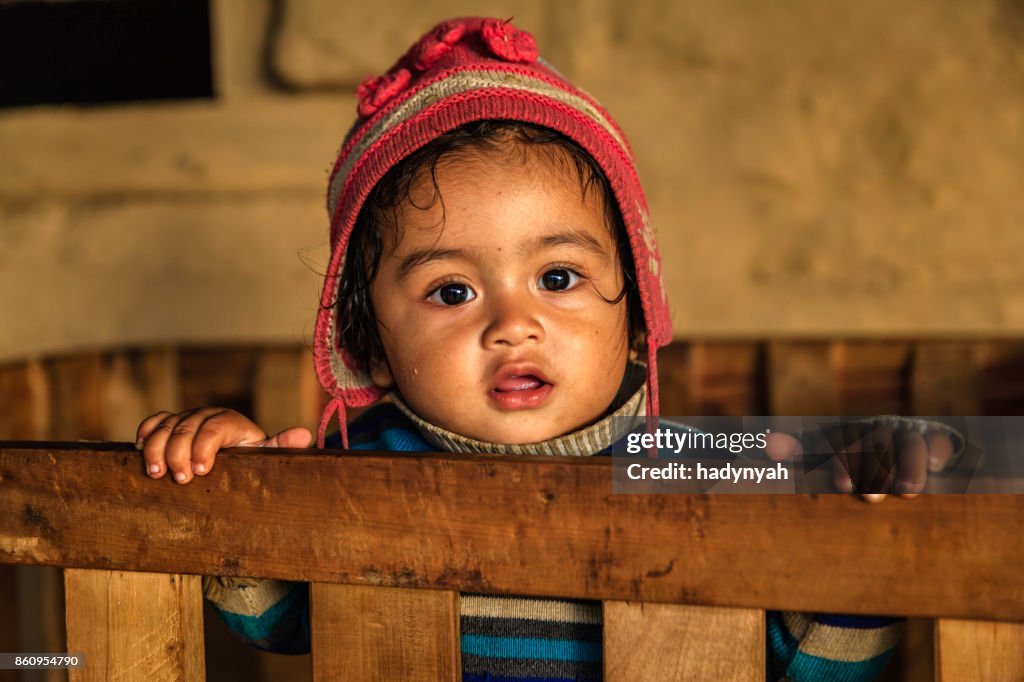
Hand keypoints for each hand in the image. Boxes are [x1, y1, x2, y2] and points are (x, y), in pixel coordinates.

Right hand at [135, 408, 312, 483]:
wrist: (233, 460)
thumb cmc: (249, 461)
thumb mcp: (264, 455)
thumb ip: (281, 446)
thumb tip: (304, 435)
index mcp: (231, 421)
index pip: (216, 427)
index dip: (206, 447)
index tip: (202, 471)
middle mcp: (207, 415)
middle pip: (187, 427)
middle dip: (179, 453)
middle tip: (180, 479)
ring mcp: (186, 419)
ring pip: (166, 425)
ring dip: (157, 448)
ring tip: (155, 474)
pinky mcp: (169, 425)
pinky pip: (153, 423)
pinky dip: (144, 435)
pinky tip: (139, 452)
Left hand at [764, 422, 956, 502]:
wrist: (897, 437)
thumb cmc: (851, 453)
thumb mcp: (824, 450)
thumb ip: (798, 448)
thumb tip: (767, 444)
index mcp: (849, 433)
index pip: (843, 443)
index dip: (843, 463)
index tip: (843, 487)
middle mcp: (877, 429)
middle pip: (877, 444)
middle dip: (876, 469)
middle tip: (873, 497)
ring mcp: (906, 432)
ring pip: (909, 443)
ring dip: (908, 465)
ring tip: (907, 492)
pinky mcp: (934, 438)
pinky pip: (938, 439)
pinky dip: (937, 449)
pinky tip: (938, 467)